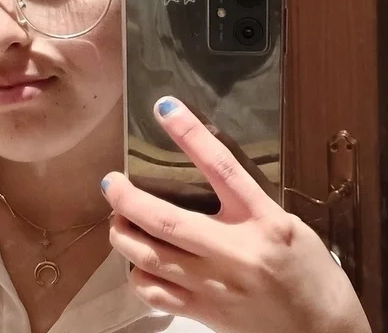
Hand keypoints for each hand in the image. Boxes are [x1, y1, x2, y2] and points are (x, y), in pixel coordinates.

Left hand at [102, 97, 370, 332]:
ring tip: (117, 219)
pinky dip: (138, 274)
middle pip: (167, 220)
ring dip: (123, 234)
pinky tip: (137, 262)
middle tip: (111, 182)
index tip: (165, 108)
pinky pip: (156, 294)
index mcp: (263, 220)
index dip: (191, 134)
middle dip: (128, 198)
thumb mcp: (286, 224)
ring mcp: (217, 286)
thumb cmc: (309, 272)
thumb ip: (246, 204)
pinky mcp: (206, 313)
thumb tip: (204, 175)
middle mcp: (236, 251)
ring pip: (151, 257)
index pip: (221, 167)